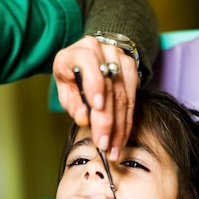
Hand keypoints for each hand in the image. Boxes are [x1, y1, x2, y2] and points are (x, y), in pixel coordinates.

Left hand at [53, 36, 138, 160]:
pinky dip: (126, 123)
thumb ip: (73, 103)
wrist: (93, 58)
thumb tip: (83, 119)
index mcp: (79, 51)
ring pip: (123, 96)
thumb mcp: (65, 87)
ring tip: (113, 148)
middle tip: (103, 143)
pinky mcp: (132, 70)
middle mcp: (103, 51)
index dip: (94, 85)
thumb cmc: (74, 75)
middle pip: (108, 87)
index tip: (97, 107)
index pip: (88, 62)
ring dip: (119, 126)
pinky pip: (132, 100)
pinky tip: (121, 138)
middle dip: (106, 120)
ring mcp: (121, 59)